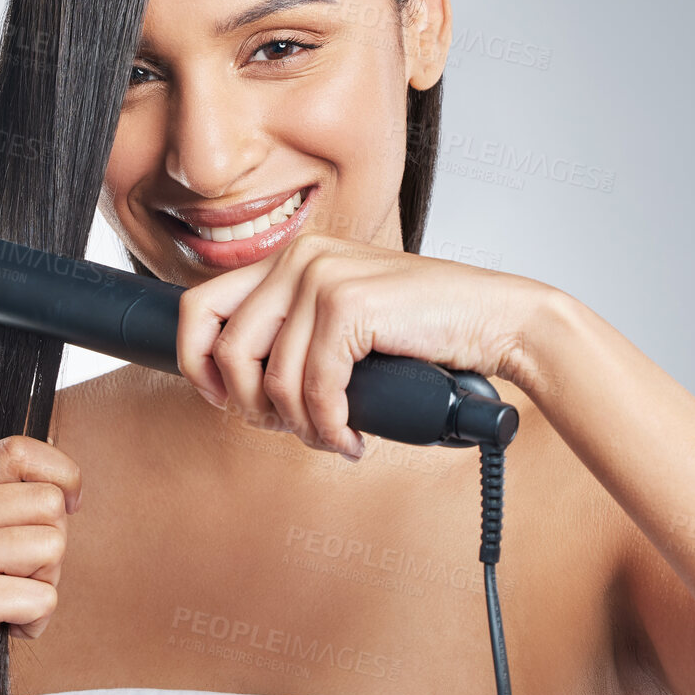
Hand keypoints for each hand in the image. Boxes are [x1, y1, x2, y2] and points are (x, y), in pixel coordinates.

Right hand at [0, 435, 80, 694]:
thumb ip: (7, 510)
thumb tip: (67, 486)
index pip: (18, 451)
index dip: (61, 476)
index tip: (66, 510)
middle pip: (47, 503)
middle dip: (52, 549)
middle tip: (17, 582)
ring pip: (51, 548)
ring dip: (43, 588)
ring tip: (4, 608)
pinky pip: (41, 598)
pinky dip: (34, 624)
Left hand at [174, 232, 549, 459]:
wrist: (497, 318)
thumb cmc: (426, 329)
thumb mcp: (345, 321)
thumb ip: (296, 334)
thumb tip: (239, 386)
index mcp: (290, 257)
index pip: (198, 308)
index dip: (198, 367)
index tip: (226, 403)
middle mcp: (298, 258)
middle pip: (225, 351)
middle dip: (250, 407)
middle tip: (289, 429)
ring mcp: (320, 276)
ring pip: (271, 379)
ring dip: (300, 427)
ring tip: (333, 436)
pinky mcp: (347, 304)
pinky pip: (313, 389)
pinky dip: (330, 427)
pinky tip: (352, 437)